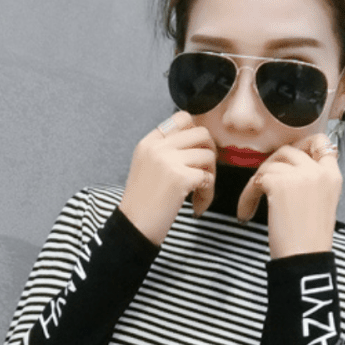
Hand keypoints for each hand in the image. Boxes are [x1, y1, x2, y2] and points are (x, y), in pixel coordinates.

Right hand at [118, 112, 216, 245]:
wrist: (134, 226)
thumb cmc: (142, 202)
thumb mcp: (146, 166)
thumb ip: (166, 151)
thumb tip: (197, 144)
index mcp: (149, 142)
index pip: (182, 118)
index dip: (196, 133)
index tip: (196, 151)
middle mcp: (158, 147)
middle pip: (201, 133)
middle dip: (210, 152)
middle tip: (205, 171)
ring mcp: (169, 161)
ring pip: (208, 156)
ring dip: (210, 176)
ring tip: (200, 192)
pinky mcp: (180, 178)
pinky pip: (208, 178)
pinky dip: (207, 193)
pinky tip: (197, 204)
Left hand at [237, 133, 341, 258]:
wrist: (305, 258)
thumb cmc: (310, 241)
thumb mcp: (322, 204)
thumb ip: (312, 182)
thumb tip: (288, 170)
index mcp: (333, 176)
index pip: (321, 143)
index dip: (303, 146)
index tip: (289, 160)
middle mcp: (319, 171)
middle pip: (289, 150)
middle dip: (272, 164)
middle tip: (263, 183)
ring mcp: (299, 175)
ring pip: (270, 164)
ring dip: (257, 182)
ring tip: (252, 204)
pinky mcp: (279, 183)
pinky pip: (256, 180)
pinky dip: (247, 196)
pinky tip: (246, 213)